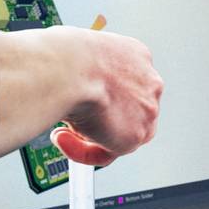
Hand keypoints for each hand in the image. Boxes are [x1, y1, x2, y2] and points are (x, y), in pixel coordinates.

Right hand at [0, 26, 162, 171]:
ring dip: (85, 137)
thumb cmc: (63, 55)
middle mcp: (147, 82)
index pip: (125, 87)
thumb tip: (65, 81)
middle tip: (69, 125)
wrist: (66, 66)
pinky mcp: (136, 135)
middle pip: (126, 114)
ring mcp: (146, 110)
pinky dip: (82, 151)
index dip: (100, 101)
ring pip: (117, 135)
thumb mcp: (75, 55)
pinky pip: (107, 153)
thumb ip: (81, 73)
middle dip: (97, 122)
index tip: (82, 105)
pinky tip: (62, 137)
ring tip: (60, 131)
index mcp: (135, 56)